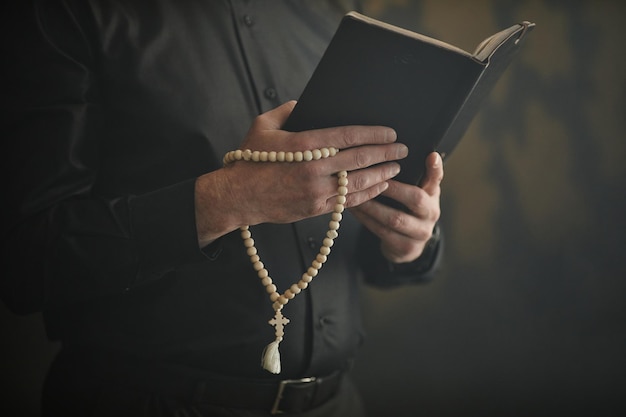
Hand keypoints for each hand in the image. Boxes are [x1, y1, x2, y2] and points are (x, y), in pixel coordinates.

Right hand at [194, 101, 408, 246]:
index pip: (347, 136)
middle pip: (358, 160)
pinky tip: (379, 187)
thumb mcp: (263, 126)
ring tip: (395, 168)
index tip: (390, 133)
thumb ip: (287, 110)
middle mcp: (313, 169)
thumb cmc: (250, 160)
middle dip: (385, 154)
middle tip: (402, 149)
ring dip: (381, 175)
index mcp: (303, 145)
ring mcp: (316, 191)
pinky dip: (366, 194)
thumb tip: (304, 103)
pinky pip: (348, 202)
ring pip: (358, 183)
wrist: (239, 196)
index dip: (373, 134)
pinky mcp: (315, 208)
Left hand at [350, 152, 442, 263]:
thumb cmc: (407, 209)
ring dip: (371, 205)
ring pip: (394, 218)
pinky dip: (365, 219)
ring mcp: (420, 233)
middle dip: (392, 187)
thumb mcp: (415, 190)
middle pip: (415, 199)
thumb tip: (393, 147)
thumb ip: (412, 173)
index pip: (437, 179)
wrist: (408, 244)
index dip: (435, 169)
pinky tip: (353, 208)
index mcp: (433, 195)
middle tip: (373, 176)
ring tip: (354, 193)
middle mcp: (431, 214)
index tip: (431, 156)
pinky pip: (382, 232)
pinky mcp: (405, 248)